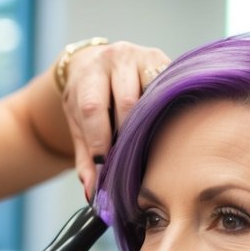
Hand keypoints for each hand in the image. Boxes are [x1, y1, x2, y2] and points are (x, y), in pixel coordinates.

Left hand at [60, 40, 168, 197]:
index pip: (94, 108)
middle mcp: (117, 58)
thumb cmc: (87, 98)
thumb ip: (84, 159)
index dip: (101, 139)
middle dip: (129, 134)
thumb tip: (93, 194)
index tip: (107, 166)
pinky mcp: (165, 60)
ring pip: (154, 94)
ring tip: (151, 144)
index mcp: (89, 74)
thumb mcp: (78, 125)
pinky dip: (168, 109)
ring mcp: (144, 56)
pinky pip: (171, 88)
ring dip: (153, 122)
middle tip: (131, 159)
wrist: (96, 62)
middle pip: (127, 101)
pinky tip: (167, 127)